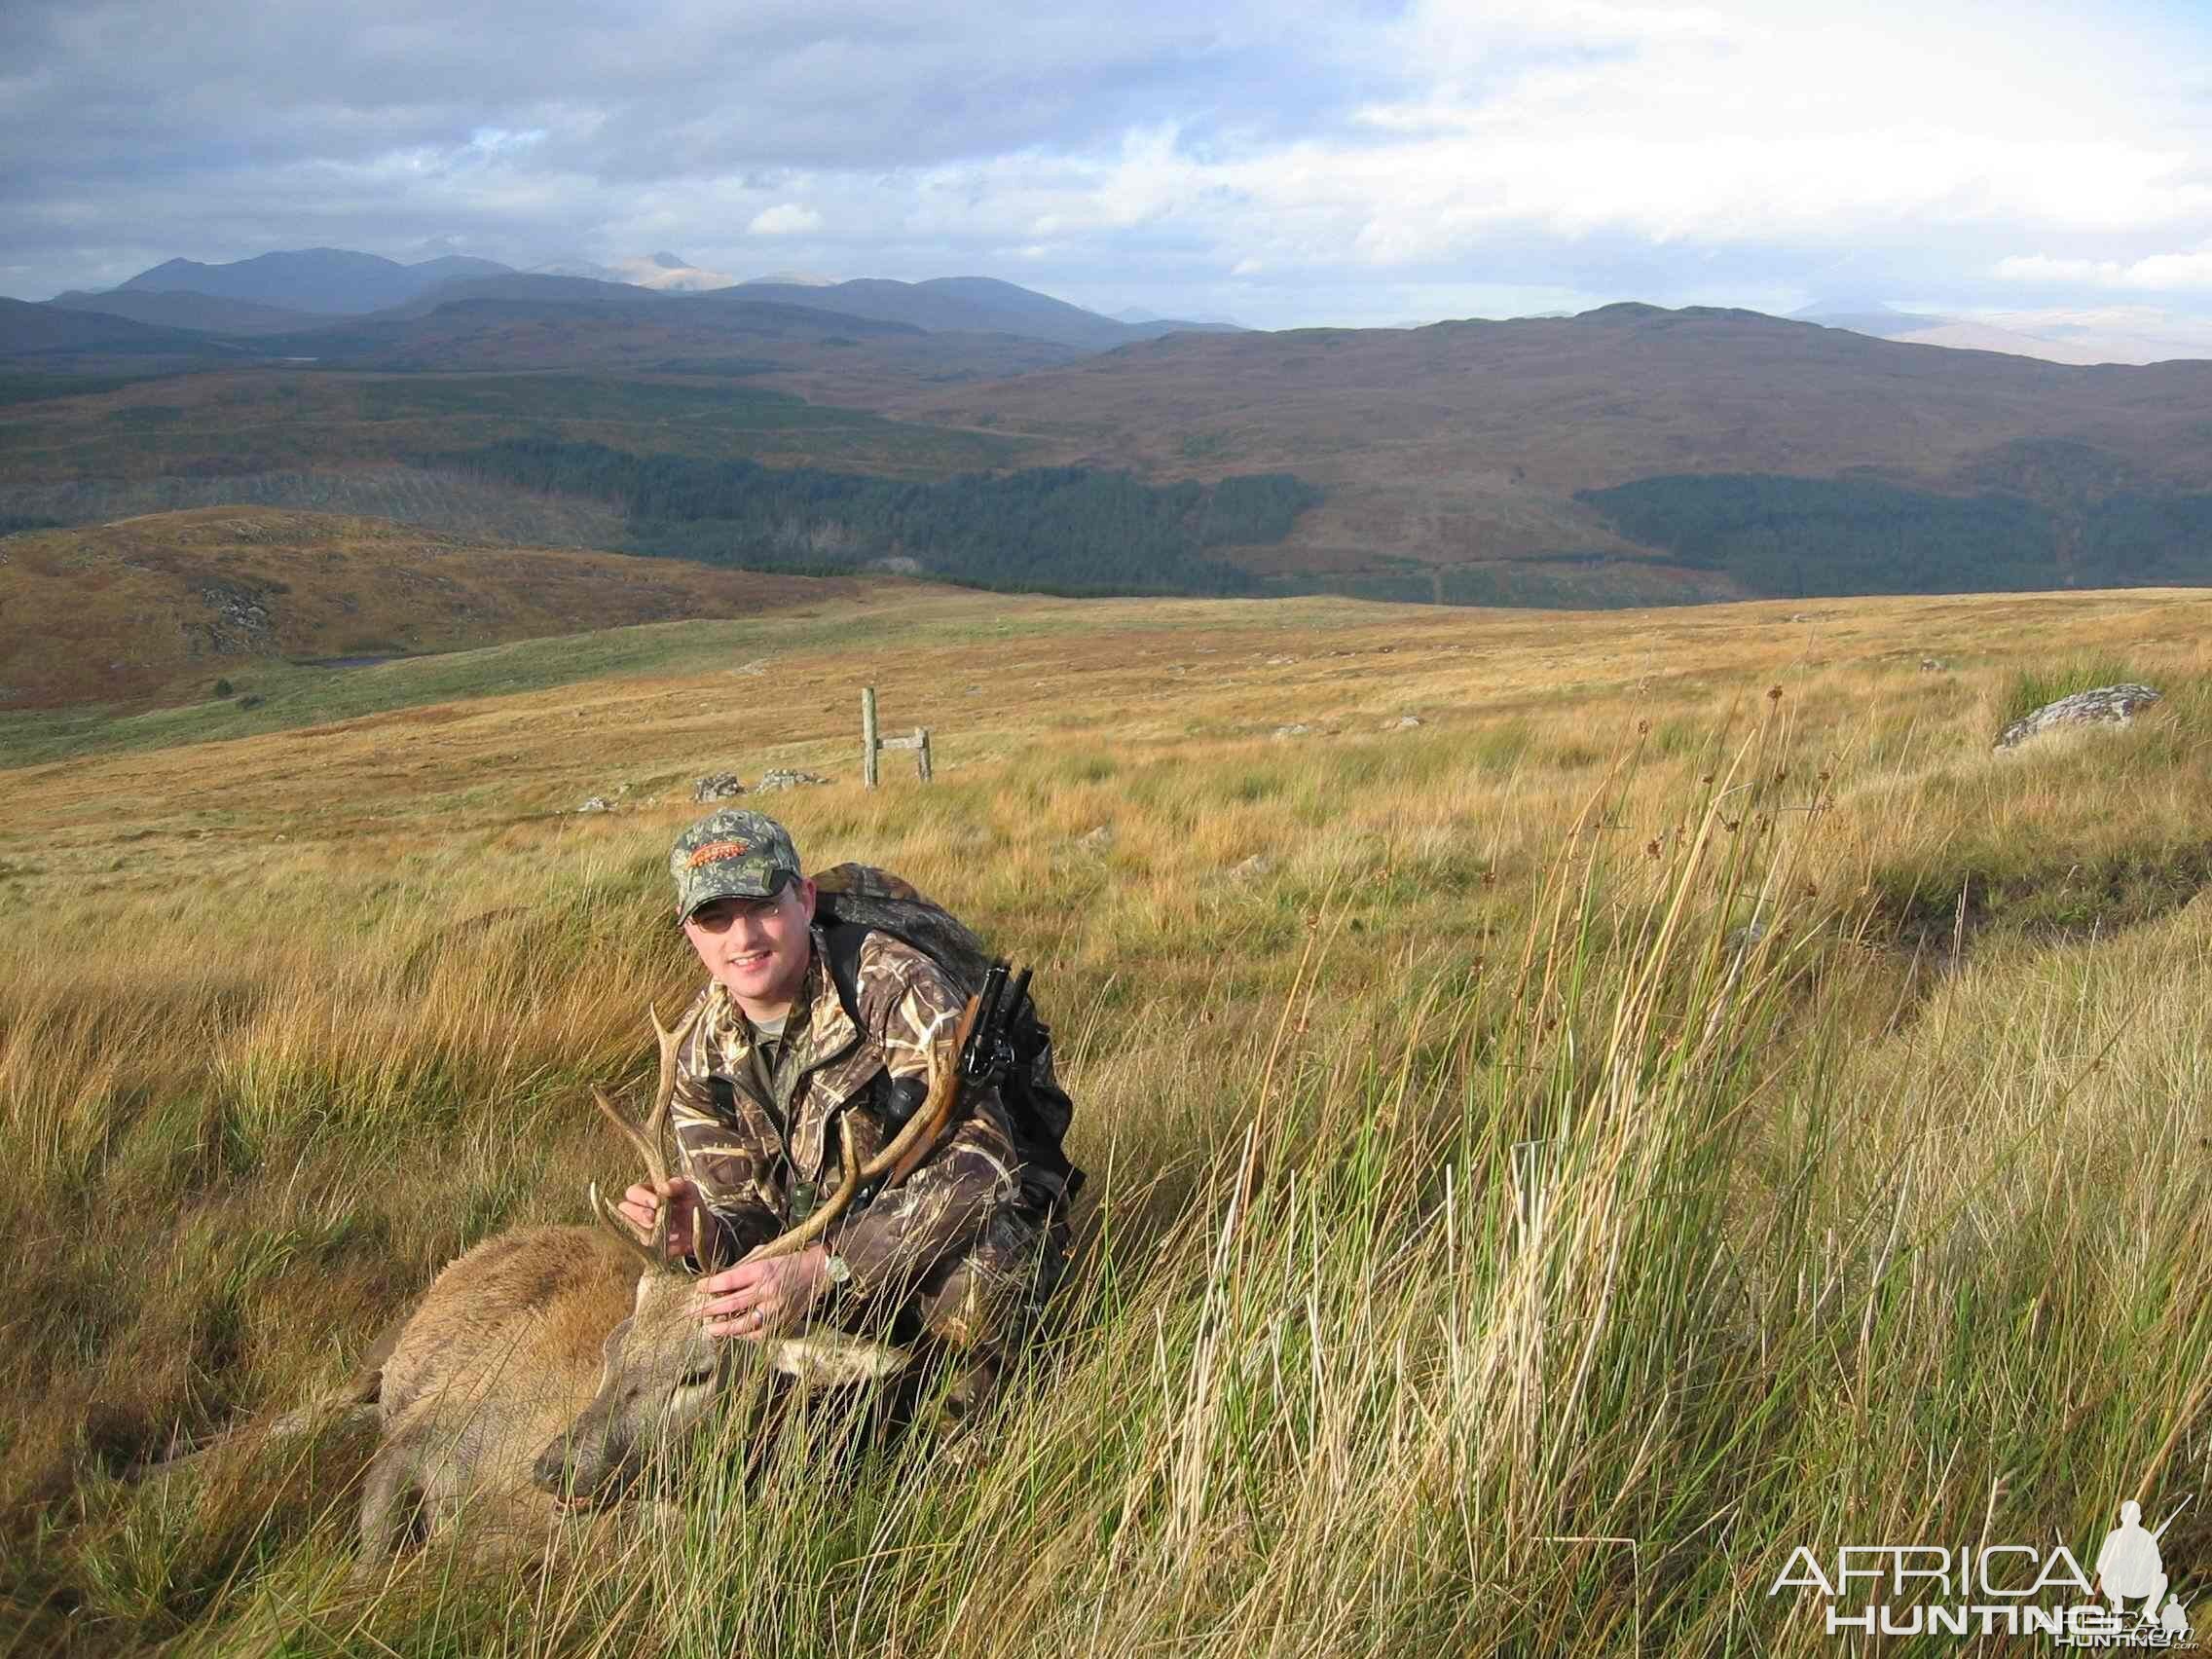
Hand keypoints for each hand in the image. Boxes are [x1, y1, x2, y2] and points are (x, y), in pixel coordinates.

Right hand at [616, 1177, 700, 1262]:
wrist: (703, 1227)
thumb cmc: (691, 1204)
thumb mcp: (689, 1191)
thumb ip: (678, 1185)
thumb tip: (664, 1187)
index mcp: (647, 1193)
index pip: (633, 1192)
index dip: (641, 1197)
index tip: (656, 1202)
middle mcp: (640, 1211)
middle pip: (625, 1209)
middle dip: (639, 1213)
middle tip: (653, 1217)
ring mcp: (643, 1229)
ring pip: (636, 1230)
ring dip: (651, 1229)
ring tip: (671, 1228)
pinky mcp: (651, 1246)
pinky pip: (652, 1247)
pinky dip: (667, 1246)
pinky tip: (680, 1243)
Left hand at [694, 1246, 830, 1340]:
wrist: (816, 1271)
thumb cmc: (788, 1261)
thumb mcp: (765, 1256)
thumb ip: (744, 1267)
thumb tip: (720, 1280)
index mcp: (763, 1270)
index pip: (729, 1281)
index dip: (711, 1286)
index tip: (699, 1288)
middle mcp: (768, 1291)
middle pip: (732, 1304)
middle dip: (709, 1309)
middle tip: (693, 1314)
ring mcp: (776, 1309)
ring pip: (743, 1324)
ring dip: (723, 1328)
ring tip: (709, 1329)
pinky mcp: (782, 1321)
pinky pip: (759, 1333)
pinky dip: (744, 1335)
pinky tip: (733, 1333)